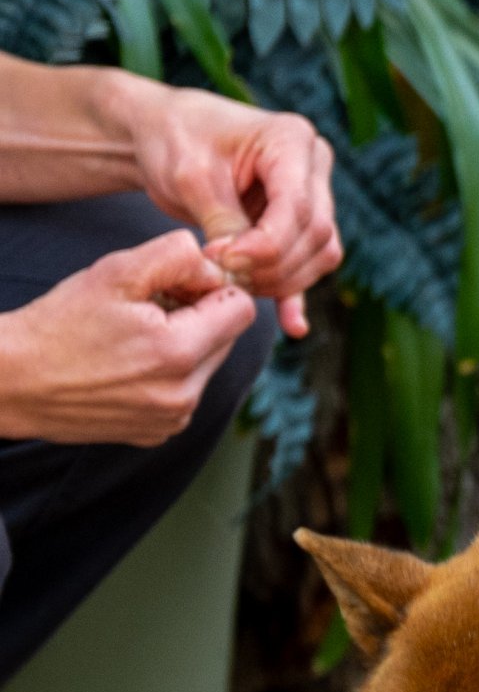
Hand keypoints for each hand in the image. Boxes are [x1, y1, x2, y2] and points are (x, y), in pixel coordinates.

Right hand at [0, 230, 261, 444]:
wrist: (10, 380)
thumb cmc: (58, 323)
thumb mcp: (114, 273)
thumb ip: (176, 257)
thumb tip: (218, 268)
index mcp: (178, 353)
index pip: (241, 309)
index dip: (210, 287)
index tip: (174, 285)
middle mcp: (183, 395)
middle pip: (225, 338)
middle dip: (197, 316)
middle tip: (146, 308)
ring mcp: (171, 420)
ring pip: (206, 366)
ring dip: (183, 345)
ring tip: (131, 337)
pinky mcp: (157, 434)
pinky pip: (183, 393)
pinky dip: (166, 375)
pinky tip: (125, 365)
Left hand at [118, 82, 339, 336]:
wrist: (163, 132)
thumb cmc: (173, 141)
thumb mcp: (190, 178)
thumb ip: (222, 222)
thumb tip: (239, 267)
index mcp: (291, 139)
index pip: (297, 207)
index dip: (265, 244)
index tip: (222, 260)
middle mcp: (314, 165)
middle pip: (315, 233)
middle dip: (272, 265)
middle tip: (223, 276)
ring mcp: (314, 193)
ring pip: (320, 253)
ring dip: (281, 279)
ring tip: (234, 285)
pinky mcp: (301, 220)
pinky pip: (312, 262)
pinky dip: (297, 293)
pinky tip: (293, 325)